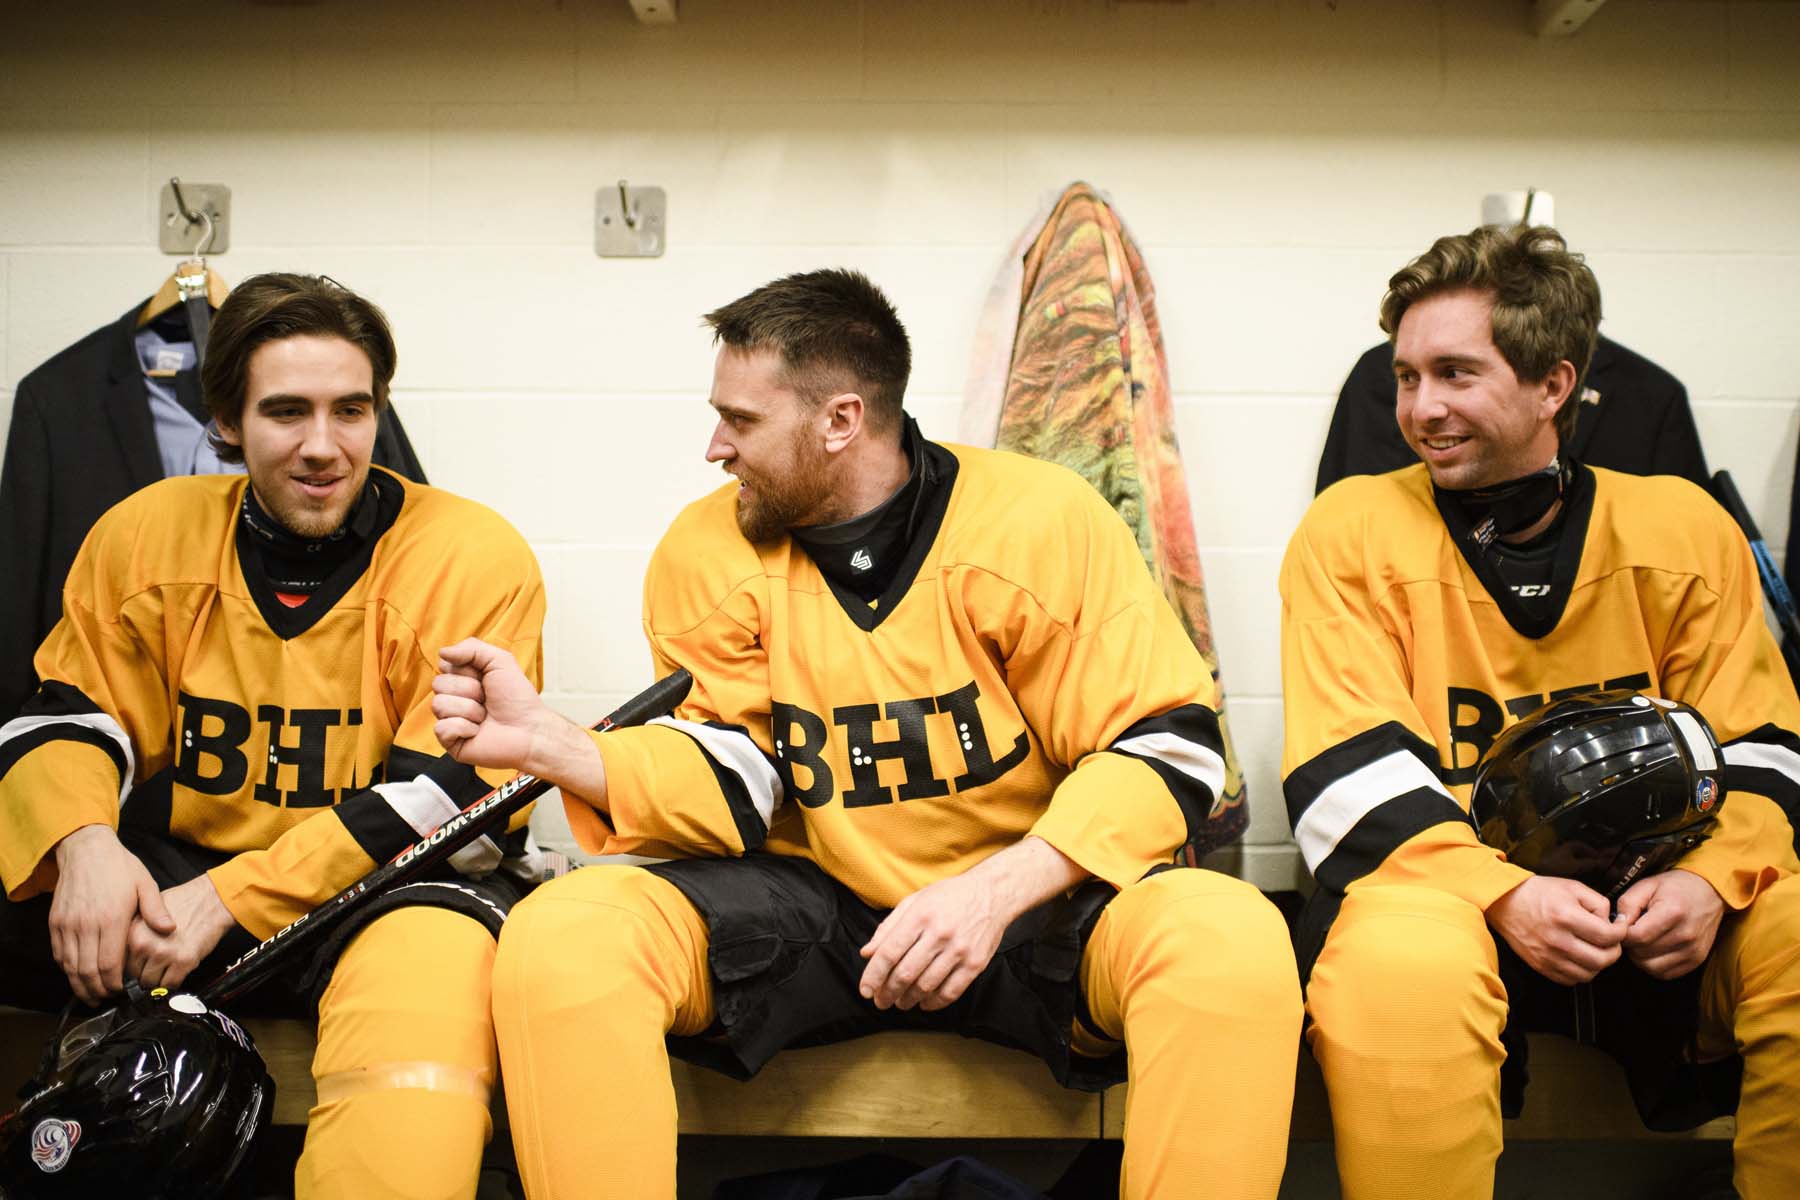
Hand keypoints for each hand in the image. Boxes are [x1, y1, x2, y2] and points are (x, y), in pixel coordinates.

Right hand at [49, 825, 174, 1005]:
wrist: (86, 849)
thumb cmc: (119, 867)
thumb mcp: (145, 884)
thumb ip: (156, 910)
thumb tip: (170, 930)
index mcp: (111, 918)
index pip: (110, 965)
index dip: (115, 984)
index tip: (124, 991)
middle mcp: (86, 925)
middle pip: (87, 972)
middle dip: (98, 991)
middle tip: (108, 999)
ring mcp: (68, 925)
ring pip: (70, 968)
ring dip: (80, 985)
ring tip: (93, 995)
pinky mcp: (56, 923)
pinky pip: (59, 954)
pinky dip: (68, 969)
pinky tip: (78, 974)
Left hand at [125, 874, 236, 991]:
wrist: (212, 899)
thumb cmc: (184, 902)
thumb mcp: (148, 911)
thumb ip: (133, 933)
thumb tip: (122, 954)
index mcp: (133, 932)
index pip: (118, 964)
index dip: (128, 966)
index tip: (135, 968)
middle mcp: (145, 944)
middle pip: (133, 977)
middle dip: (143, 974)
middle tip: (155, 966)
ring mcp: (164, 954)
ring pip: (150, 984)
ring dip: (158, 980)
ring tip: (166, 967)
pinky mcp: (184, 961)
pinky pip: (170, 985)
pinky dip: (173, 983)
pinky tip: (177, 970)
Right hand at [433, 638, 553, 770]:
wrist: (530, 730)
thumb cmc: (517, 698)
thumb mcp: (499, 661)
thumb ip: (471, 648)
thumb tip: (442, 652)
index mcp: (462, 679)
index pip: (444, 665)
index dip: (466, 670)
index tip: (485, 678)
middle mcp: (453, 698)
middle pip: (438, 684)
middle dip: (469, 689)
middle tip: (487, 699)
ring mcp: (450, 720)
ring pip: (439, 705)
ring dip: (470, 709)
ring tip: (485, 716)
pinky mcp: (450, 742)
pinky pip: (441, 728)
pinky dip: (464, 728)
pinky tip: (477, 731)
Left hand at [858, 837, 1086, 1012]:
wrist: (993, 893)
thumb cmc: (950, 896)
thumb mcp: (915, 901)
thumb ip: (888, 927)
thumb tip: (867, 953)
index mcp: (920, 916)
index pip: (889, 953)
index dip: (873, 975)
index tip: (865, 990)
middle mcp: (939, 934)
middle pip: (905, 974)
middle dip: (887, 993)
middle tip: (880, 1001)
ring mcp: (959, 950)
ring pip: (926, 986)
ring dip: (908, 1000)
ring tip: (900, 1002)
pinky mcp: (975, 963)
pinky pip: (951, 992)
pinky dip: (934, 1003)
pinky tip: (924, 1003)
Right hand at [1486, 875, 1626, 985]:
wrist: (1504, 902)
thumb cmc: (1538, 892)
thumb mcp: (1572, 887)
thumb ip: (1598, 903)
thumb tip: (1612, 923)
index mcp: (1566, 916)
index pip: (1608, 936)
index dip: (1621, 932)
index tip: (1618, 927)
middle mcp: (1558, 940)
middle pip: (1602, 960)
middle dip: (1614, 951)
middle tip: (1611, 942)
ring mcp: (1548, 956)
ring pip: (1588, 974)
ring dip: (1597, 964)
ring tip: (1594, 950)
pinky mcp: (1540, 966)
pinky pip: (1570, 980)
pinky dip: (1579, 972)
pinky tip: (1577, 958)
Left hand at [1613, 869, 1723, 979]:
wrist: (1709, 893)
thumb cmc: (1674, 887)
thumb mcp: (1647, 885)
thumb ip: (1627, 903)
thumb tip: (1617, 926)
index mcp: (1672, 913)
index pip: (1636, 937)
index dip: (1622, 934)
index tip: (1623, 926)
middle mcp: (1686, 935)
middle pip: (1642, 954)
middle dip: (1630, 945)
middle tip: (1632, 933)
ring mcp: (1694, 950)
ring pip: (1652, 967)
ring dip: (1640, 957)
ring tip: (1642, 941)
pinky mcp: (1697, 960)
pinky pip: (1666, 973)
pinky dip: (1654, 965)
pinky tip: (1653, 950)